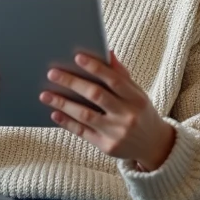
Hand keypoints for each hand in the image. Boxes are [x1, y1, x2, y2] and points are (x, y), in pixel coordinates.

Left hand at [39, 51, 174, 169]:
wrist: (154, 145)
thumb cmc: (141, 113)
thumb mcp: (137, 94)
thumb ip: (121, 75)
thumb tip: (107, 52)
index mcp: (137, 99)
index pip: (114, 80)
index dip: (96, 68)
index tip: (77, 57)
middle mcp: (128, 116)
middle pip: (96, 96)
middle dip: (72, 83)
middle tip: (52, 73)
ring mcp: (117, 133)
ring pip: (86, 115)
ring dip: (63, 103)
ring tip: (45, 94)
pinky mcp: (107, 147)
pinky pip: (83, 133)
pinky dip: (67, 122)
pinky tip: (54, 113)